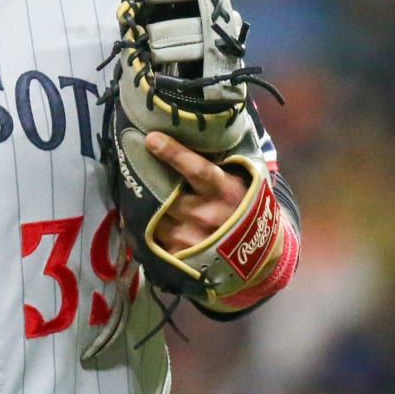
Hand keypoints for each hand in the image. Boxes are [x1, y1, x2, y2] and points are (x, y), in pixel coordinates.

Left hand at [144, 131, 247, 252]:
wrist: (258, 254)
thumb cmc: (244, 208)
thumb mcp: (239, 183)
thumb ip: (215, 166)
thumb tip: (187, 137)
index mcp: (224, 192)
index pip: (197, 169)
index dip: (173, 153)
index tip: (152, 139)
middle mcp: (206, 216)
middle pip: (165, 193)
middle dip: (149, 180)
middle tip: (136, 167)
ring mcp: (191, 238)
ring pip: (153, 215)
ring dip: (146, 205)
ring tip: (141, 194)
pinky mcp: (179, 256)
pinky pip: (152, 236)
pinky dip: (146, 226)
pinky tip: (145, 218)